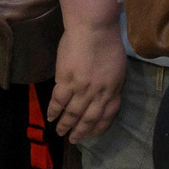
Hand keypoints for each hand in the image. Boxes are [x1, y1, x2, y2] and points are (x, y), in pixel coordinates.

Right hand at [48, 21, 127, 143]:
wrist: (94, 28)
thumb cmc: (108, 43)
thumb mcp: (118, 68)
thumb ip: (111, 84)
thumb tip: (105, 95)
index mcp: (114, 90)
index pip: (107, 115)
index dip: (99, 126)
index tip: (92, 133)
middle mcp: (99, 93)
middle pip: (89, 118)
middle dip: (81, 131)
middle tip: (74, 140)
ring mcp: (82, 89)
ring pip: (73, 113)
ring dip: (65, 125)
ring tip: (60, 133)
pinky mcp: (66, 81)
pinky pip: (58, 101)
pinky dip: (54, 111)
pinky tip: (50, 117)